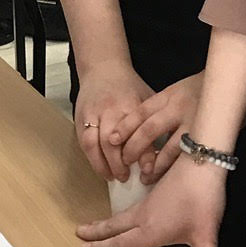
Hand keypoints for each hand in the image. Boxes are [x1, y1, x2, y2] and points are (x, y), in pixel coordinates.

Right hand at [73, 63, 152, 180]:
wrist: (103, 68)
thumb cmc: (130, 86)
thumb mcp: (148, 98)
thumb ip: (154, 123)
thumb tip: (165, 152)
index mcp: (132, 104)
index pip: (139, 134)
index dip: (143, 155)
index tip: (147, 170)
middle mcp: (111, 109)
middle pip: (113, 142)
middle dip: (119, 164)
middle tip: (126, 177)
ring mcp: (93, 113)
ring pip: (94, 143)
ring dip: (102, 164)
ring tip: (111, 176)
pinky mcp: (80, 117)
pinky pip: (83, 141)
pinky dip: (91, 157)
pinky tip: (100, 167)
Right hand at [76, 153, 230, 246]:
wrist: (203, 161)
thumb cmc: (202, 199)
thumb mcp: (206, 236)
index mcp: (150, 231)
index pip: (120, 244)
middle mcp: (144, 217)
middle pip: (114, 227)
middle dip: (96, 233)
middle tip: (78, 236)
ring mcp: (149, 203)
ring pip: (121, 216)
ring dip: (106, 223)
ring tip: (93, 226)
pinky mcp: (156, 192)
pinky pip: (131, 207)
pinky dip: (120, 214)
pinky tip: (125, 215)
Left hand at [116, 75, 201, 184]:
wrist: (231, 83)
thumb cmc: (199, 91)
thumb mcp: (176, 92)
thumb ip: (159, 108)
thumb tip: (133, 132)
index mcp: (169, 95)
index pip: (141, 111)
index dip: (125, 127)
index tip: (112, 140)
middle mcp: (180, 107)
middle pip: (150, 129)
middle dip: (135, 148)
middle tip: (125, 162)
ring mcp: (195, 122)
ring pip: (169, 148)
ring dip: (156, 165)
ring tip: (145, 177)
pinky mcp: (209, 136)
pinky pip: (188, 156)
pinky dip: (176, 168)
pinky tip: (168, 177)